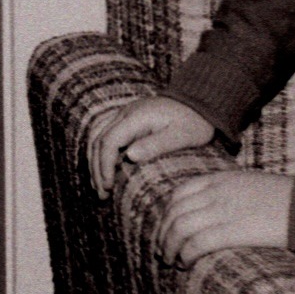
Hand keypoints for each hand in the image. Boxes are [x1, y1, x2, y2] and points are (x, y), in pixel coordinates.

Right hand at [88, 95, 215, 196]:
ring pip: (96, 137)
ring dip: (94, 161)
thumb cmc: (194, 121)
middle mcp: (125, 113)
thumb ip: (156, 145)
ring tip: (99, 184)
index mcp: (136, 117)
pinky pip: (103, 134)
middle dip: (96, 168)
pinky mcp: (125, 118)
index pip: (109, 142)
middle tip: (102, 192)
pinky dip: (99, 152)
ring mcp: (123, 114)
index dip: (105, 165)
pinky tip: (103, 167)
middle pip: (98, 141)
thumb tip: (129, 156)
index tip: (108, 185)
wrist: (199, 101)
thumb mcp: (183, 136)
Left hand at [156, 170, 291, 267]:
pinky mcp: (234, 231)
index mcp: (219, 179)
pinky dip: (186, 254)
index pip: (178, 194)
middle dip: (162, 234)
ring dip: (170, 247)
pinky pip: (197, 243)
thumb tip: (208, 210)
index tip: (164, 229)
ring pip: (180, 228)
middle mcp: (216, 193)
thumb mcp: (249, 184)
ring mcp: (224, 211)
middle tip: (161, 250)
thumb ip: (226, 192)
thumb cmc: (286, 199)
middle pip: (174, 213)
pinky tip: (185, 263)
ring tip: (171, 261)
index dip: (166, 214)